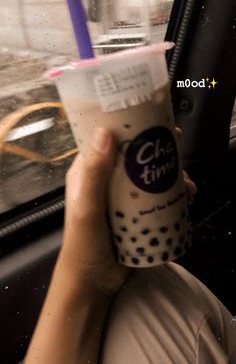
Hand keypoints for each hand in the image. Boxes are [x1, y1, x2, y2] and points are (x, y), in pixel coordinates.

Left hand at [58, 127, 196, 298]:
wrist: (94, 284)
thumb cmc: (83, 245)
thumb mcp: (86, 208)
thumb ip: (94, 174)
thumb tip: (106, 132)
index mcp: (89, 171)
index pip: (108, 139)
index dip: (129, 127)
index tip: (153, 119)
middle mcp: (107, 179)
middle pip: (136, 155)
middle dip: (158, 151)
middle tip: (177, 150)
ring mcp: (124, 197)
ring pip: (152, 175)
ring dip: (172, 174)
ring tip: (186, 184)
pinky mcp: (139, 213)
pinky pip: (160, 196)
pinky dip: (175, 194)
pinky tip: (188, 197)